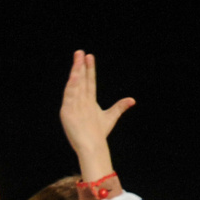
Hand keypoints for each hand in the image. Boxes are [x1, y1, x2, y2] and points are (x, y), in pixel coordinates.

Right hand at [58, 49, 134, 183]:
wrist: (92, 146)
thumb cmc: (98, 133)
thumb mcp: (110, 117)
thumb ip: (119, 107)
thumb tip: (132, 100)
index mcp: (87, 101)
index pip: (88, 81)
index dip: (89, 69)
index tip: (89, 57)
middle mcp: (79, 101)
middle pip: (81, 80)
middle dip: (80, 66)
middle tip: (80, 52)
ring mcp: (73, 106)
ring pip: (75, 85)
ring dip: (76, 72)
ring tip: (77, 60)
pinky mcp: (67, 112)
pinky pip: (70, 96)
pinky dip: (72, 86)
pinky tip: (74, 76)